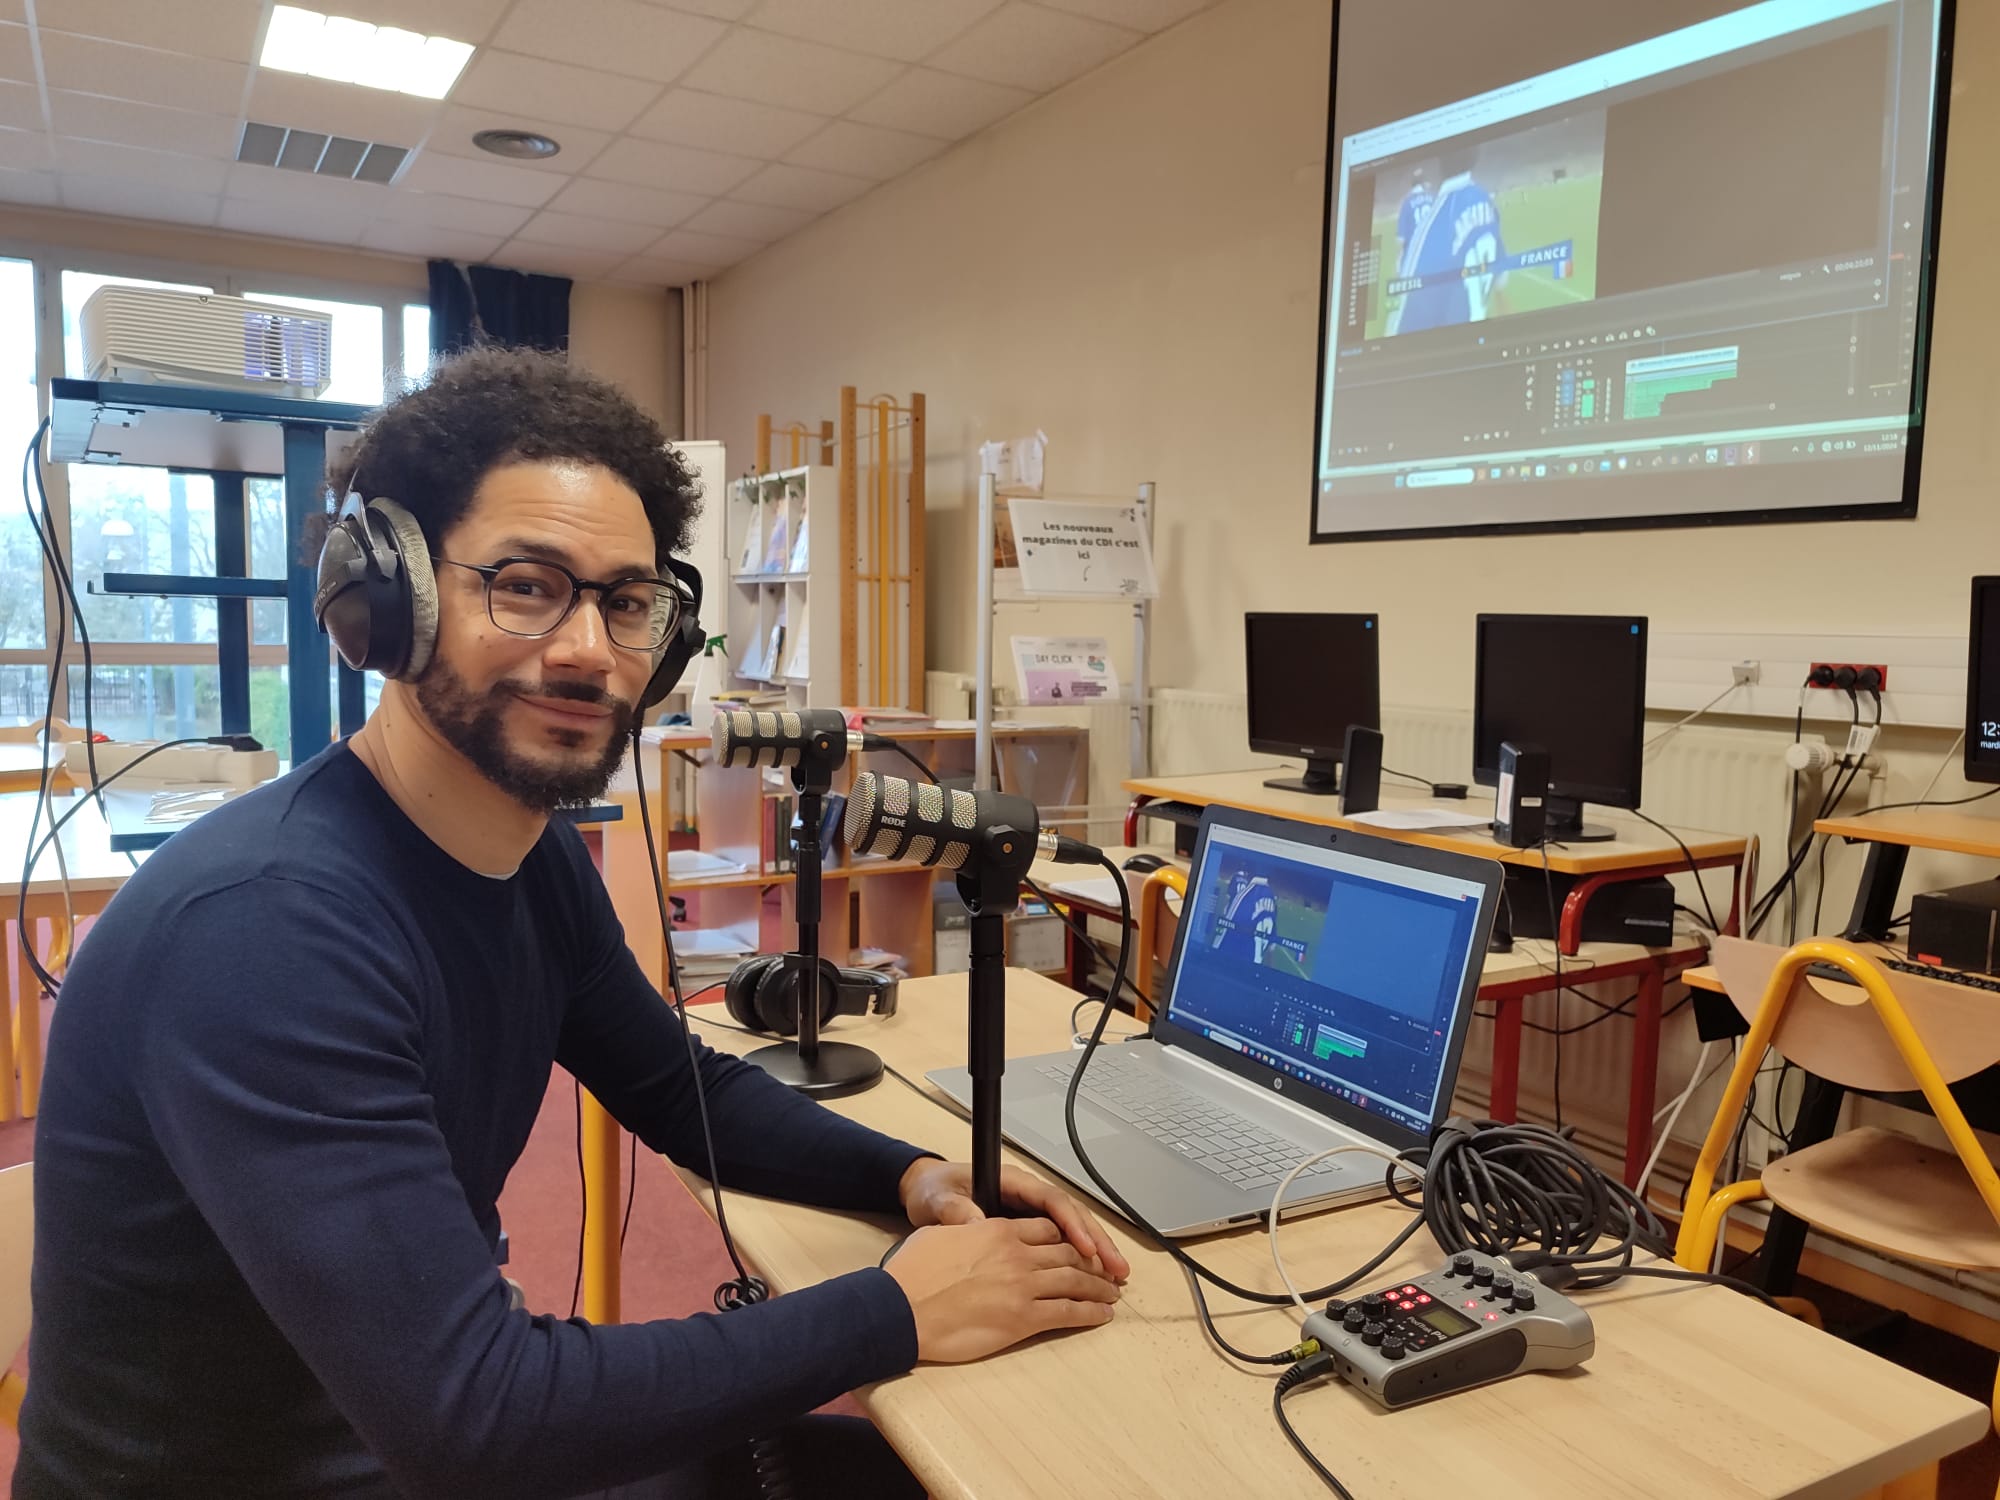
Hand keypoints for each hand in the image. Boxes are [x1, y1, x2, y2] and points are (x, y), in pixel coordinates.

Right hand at [882, 1217, 1120, 1362]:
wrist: (902, 1308)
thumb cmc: (913, 1273)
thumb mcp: (940, 1234)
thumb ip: (968, 1229)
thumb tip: (977, 1230)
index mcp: (997, 1230)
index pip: (1046, 1228)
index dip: (1067, 1237)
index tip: (1078, 1245)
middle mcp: (1017, 1254)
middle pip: (1067, 1253)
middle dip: (1092, 1261)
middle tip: (1108, 1269)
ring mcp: (1023, 1286)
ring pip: (1075, 1281)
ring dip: (1098, 1287)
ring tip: (1112, 1292)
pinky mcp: (1023, 1318)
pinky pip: (1067, 1312)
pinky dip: (1089, 1313)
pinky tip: (1101, 1314)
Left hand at [898, 1160, 1130, 1282]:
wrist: (923, 1192)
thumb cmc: (933, 1191)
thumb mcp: (939, 1200)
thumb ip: (957, 1211)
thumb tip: (978, 1225)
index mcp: (1010, 1183)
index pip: (1051, 1201)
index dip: (1071, 1225)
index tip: (1086, 1249)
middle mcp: (1026, 1196)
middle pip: (1072, 1216)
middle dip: (1097, 1241)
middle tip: (1117, 1269)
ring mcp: (1029, 1213)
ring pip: (1072, 1229)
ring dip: (1095, 1252)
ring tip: (1116, 1276)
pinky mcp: (1026, 1231)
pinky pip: (1059, 1243)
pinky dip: (1079, 1259)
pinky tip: (1093, 1278)